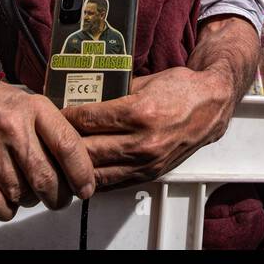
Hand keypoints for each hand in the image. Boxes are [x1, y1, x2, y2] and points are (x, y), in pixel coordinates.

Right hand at [0, 71, 95, 219]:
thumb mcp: (33, 104)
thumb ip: (55, 132)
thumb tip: (79, 168)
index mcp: (34, 108)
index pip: (67, 146)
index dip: (81, 174)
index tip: (85, 188)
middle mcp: (11, 127)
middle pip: (46, 178)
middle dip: (58, 197)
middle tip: (58, 198)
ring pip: (22, 195)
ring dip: (30, 201)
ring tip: (28, 191)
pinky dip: (7, 209)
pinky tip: (8, 198)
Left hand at [66, 65, 235, 187]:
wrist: (212, 105)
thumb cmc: (182, 89)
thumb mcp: (145, 81)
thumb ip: (114, 91)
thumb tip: (84, 97)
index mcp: (139, 111)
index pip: (87, 119)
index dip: (64, 117)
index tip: (54, 114)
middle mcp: (142, 140)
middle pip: (87, 149)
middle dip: (64, 143)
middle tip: (51, 136)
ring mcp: (147, 161)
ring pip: (97, 172)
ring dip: (76, 165)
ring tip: (62, 157)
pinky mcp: (151, 173)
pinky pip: (113, 182)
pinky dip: (95, 177)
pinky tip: (85, 169)